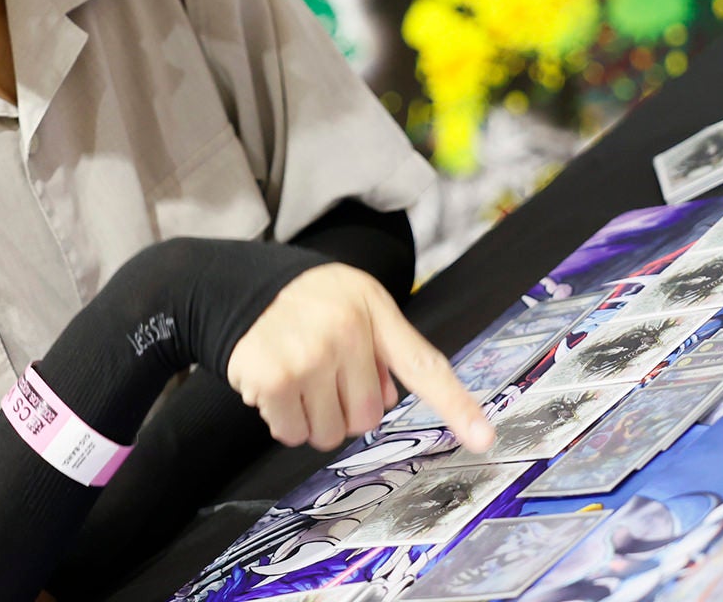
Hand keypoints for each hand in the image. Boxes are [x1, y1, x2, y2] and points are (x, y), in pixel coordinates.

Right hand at [226, 264, 496, 453]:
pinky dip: (282, 419)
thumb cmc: (307, 302)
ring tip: (297, 376)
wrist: (239, 285)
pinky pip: (291, 432)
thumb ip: (383, 350)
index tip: (484, 438)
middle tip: (322, 374)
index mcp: (375, 313)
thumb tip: (386, 401)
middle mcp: (347, 333)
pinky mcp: (274, 378)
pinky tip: (274, 384)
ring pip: (328, 433)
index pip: (424, 365)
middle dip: (344, 406)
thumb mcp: (356, 304)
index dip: (456, 406)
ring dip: (311, 417)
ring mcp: (310, 356)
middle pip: (367, 419)